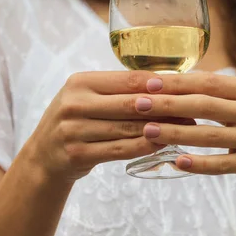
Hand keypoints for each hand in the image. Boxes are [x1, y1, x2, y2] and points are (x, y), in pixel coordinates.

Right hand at [25, 71, 193, 182]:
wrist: (44, 157)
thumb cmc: (77, 121)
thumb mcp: (89, 98)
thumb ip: (118, 91)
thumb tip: (166, 83)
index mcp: (80, 82)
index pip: (125, 79)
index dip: (156, 83)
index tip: (183, 86)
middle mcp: (74, 103)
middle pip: (128, 103)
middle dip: (162, 107)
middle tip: (191, 109)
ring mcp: (73, 130)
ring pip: (126, 128)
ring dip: (158, 128)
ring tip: (183, 127)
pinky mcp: (76, 154)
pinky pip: (118, 150)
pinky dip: (143, 147)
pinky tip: (162, 145)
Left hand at [137, 72, 235, 200]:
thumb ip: (225, 91)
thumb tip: (181, 80)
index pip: (209, 81)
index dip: (177, 82)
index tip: (149, 82)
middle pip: (204, 104)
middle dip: (168, 103)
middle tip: (138, 103)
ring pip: (208, 134)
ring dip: (174, 132)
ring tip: (147, 130)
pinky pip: (222, 164)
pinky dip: (199, 163)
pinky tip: (177, 161)